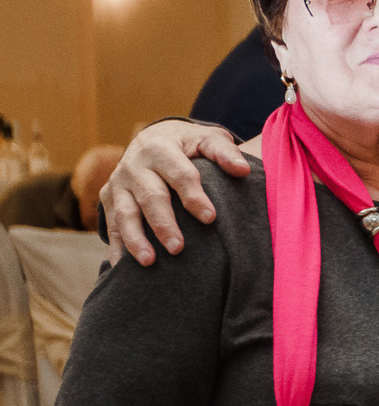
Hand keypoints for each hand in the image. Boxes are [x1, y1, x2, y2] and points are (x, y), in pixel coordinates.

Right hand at [105, 119, 253, 264]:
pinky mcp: (108, 197)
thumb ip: (224, 152)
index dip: (194, 196)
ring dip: (135, 238)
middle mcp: (134, 165)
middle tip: (178, 248)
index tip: (210, 218)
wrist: (153, 138)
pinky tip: (122, 267)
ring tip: (149, 262)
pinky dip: (116, 245)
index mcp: (160, 148)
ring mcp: (118, 182)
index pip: (179, 173)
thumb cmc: (188, 144)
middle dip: (163, 223)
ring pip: (124, 213)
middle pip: (149, 196)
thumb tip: (243, 169)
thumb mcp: (207, 139)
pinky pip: (110, 223)